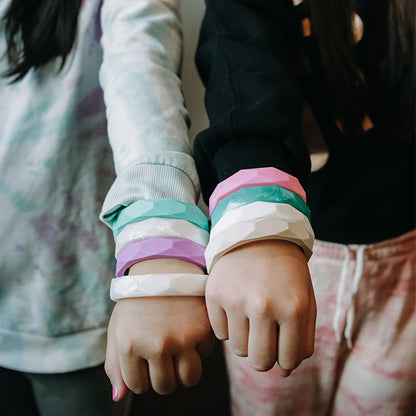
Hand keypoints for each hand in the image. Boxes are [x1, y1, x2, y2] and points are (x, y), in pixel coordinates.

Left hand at [105, 259, 213, 399]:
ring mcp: (183, 337)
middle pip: (166, 386)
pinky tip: (189, 328)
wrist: (163, 268)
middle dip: (163, 375)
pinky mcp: (204, 329)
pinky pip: (205, 356)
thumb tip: (119, 397)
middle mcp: (157, 345)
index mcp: (130, 346)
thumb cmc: (137, 302)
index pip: (139, 387)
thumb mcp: (118, 329)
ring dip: (184, 369)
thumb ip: (115, 365)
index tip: (144, 357)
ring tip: (178, 348)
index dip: (142, 375)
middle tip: (162, 353)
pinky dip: (199, 348)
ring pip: (190, 378)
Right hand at [206, 239, 315, 375]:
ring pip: (238, 349)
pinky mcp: (214, 295)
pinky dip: (228, 326)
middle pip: (260, 361)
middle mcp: (264, 306)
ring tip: (251, 317)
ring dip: (246, 340)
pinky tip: (236, 306)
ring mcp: (236, 299)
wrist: (257, 235)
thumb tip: (285, 372)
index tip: (282, 346)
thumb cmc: (286, 272)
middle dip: (264, 357)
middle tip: (264, 338)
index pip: (289, 360)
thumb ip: (302, 338)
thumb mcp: (305, 300)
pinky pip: (220, 334)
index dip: (286, 359)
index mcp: (293, 308)